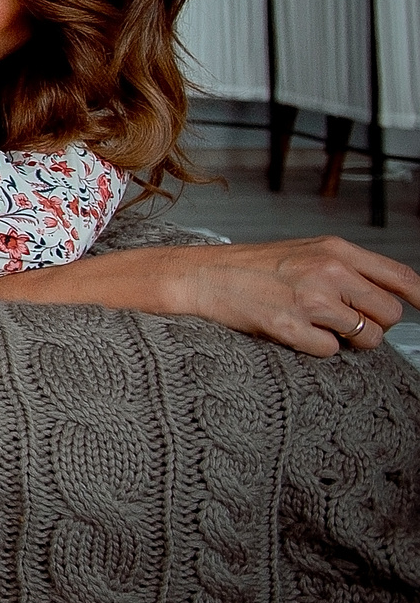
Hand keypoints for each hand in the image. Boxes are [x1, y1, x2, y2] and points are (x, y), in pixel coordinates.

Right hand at [172, 235, 417, 355]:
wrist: (203, 275)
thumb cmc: (256, 266)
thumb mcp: (307, 252)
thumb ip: (350, 268)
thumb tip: (395, 297)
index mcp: (335, 250)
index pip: (401, 277)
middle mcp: (327, 271)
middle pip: (389, 313)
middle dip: (374, 324)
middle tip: (346, 320)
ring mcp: (309, 299)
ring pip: (366, 337)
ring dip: (348, 339)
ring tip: (318, 325)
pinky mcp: (290, 326)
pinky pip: (330, 352)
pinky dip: (317, 348)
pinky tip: (296, 331)